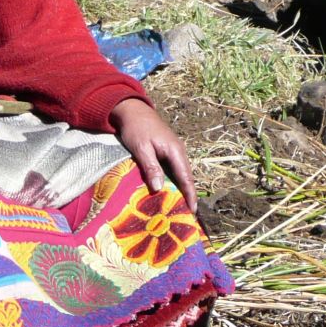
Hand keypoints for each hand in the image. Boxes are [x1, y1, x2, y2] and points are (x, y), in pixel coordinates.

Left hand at [109, 98, 196, 213]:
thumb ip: (151, 167)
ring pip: (180, 175)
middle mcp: (179, 152)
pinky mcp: (167, 152)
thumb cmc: (136, 129)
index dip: (190, 195)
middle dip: (187, 196)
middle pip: (186, 178)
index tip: (193, 211)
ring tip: (178, 208)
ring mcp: (174, 152)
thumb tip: (160, 189)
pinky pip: (173, 170)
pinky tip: (168, 192)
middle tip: (186, 215)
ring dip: (180, 190)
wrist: (132, 110)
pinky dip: (173, 182)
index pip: (186, 178)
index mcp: (175, 151)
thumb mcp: (141, 148)